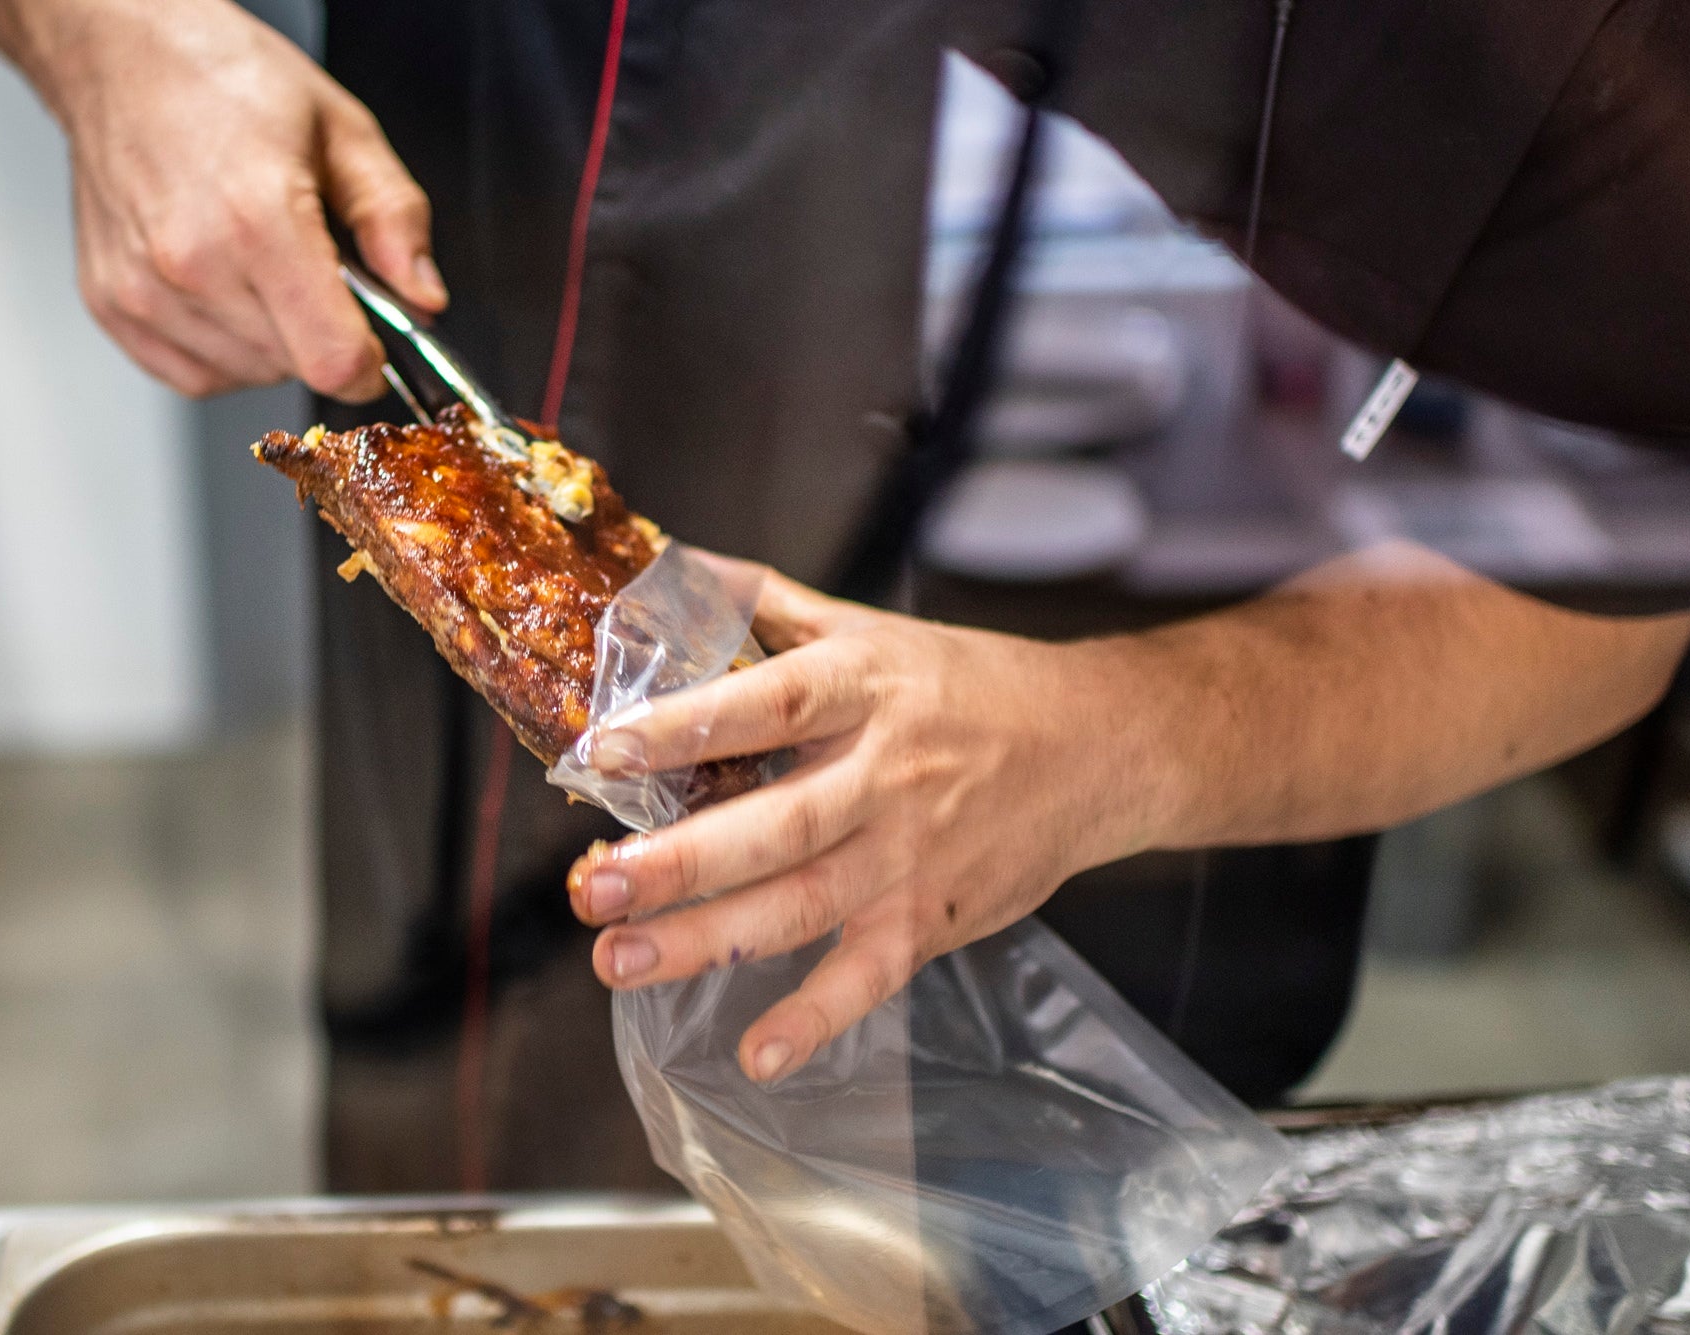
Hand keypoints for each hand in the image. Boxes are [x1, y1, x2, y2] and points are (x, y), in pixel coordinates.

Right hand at [0, 0, 445, 398]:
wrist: (121, 56)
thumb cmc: (225, 81)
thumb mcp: (344, 130)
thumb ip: (395, 218)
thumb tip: (423, 295)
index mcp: (258, 218)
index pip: (332, 360)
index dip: (371, 364)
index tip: (374, 341)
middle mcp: (192, 263)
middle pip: (295, 368)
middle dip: (321, 335)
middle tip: (308, 267)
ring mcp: (143, 290)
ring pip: (248, 373)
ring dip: (272, 341)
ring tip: (258, 263)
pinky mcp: (111, 305)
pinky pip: (195, 374)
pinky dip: (223, 349)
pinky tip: (223, 287)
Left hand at [564, 562, 1174, 1082]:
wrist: (1096, 748)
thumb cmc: (967, 687)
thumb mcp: (872, 630)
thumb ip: (768, 604)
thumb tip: (671, 566)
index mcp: (864, 689)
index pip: (771, 703)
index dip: (689, 727)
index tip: (606, 749)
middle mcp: (885, 775)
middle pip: (777, 824)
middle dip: (679, 863)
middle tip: (592, 888)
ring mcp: (911, 855)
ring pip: (803, 905)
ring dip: (708, 941)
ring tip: (619, 961)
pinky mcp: (932, 920)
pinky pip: (869, 978)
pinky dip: (816, 1019)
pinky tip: (756, 1055)